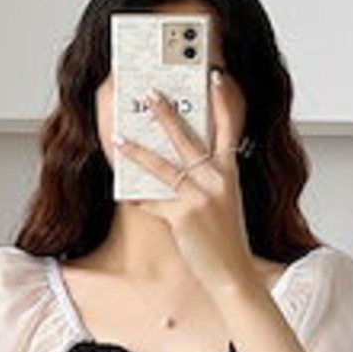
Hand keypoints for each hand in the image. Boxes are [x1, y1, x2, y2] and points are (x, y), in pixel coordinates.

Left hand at [113, 68, 259, 295]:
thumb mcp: (224, 203)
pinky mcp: (183, 217)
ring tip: (120, 140)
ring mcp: (199, 198)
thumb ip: (206, 183)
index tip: (216, 78)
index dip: (223, 103)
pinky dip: (139, 201)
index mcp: (230, 174)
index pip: (228, 130)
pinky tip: (126, 196)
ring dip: (137, 152)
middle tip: (150, 95)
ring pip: (162, 167)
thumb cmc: (227, 240)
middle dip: (166, 115)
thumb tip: (174, 169)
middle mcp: (216, 181)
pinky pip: (154, 203)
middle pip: (187, 140)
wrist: (232, 273)